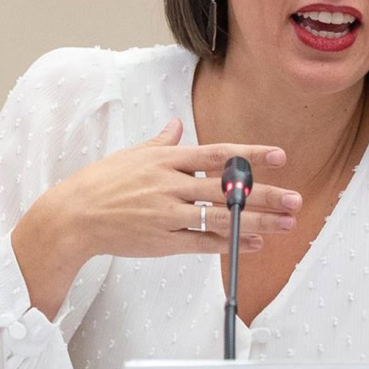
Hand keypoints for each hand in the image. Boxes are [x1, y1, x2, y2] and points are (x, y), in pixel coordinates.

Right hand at [58, 117, 299, 257]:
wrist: (73, 217)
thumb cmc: (102, 182)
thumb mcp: (133, 154)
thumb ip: (161, 142)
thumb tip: (177, 125)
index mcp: (166, 159)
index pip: (218, 154)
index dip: (251, 156)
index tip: (279, 157)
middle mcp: (171, 184)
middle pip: (226, 190)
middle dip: (265, 195)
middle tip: (295, 200)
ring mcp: (168, 214)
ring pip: (221, 218)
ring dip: (257, 222)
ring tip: (285, 224)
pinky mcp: (163, 241)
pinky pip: (204, 243)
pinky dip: (231, 243)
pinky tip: (255, 243)